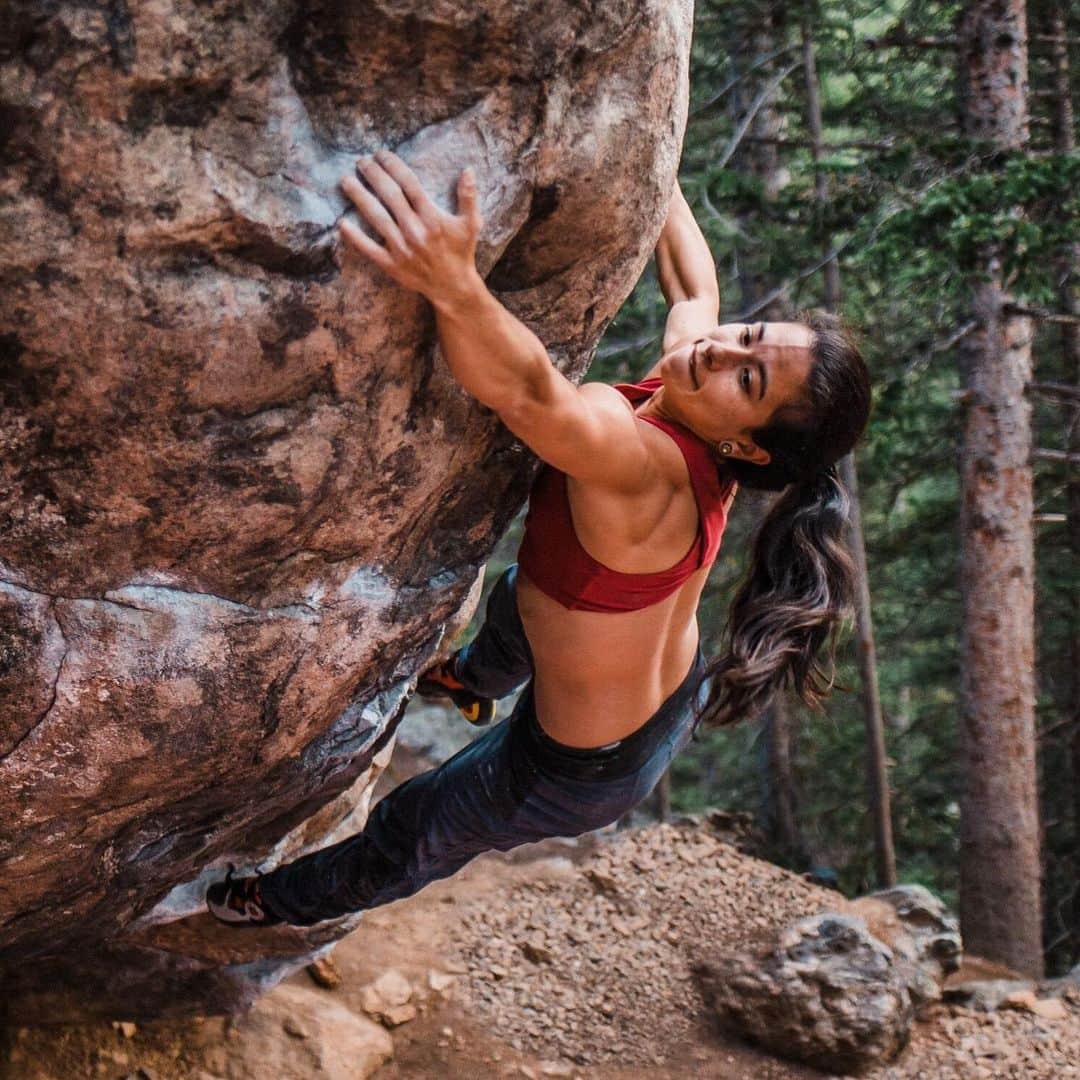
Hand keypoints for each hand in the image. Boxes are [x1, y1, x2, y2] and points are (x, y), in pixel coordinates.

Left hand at [339, 150, 482, 308]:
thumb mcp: (471, 224)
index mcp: (433, 218)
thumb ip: (468, 196)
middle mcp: (415, 230)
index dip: (393, 166)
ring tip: (346, 181)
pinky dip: (355, 237)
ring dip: (359, 197)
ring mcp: (402, 248)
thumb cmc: (461, 252)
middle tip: (361, 162)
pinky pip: (369, 249)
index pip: (409, 184)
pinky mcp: (392, 265)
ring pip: (376, 217)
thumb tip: (468, 170)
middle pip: (390, 196)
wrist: (453, 287)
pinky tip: (342, 223)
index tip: (381, 154)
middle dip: (373, 175)